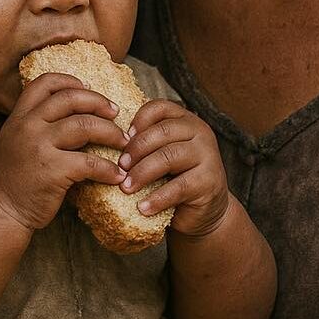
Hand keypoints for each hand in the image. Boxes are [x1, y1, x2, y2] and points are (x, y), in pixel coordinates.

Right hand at [0, 73, 128, 229]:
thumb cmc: (13, 179)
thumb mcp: (15, 141)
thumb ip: (37, 125)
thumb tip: (76, 113)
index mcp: (19, 117)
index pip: (45, 83)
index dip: (70, 81)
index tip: (88, 88)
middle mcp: (27, 126)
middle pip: (71, 99)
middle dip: (99, 103)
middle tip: (115, 113)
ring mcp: (39, 147)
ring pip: (85, 126)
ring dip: (111, 133)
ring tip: (123, 142)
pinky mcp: (52, 171)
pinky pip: (90, 163)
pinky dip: (109, 169)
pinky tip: (117, 175)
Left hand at [118, 101, 229, 237]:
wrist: (205, 211)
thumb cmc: (175, 179)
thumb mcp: (161, 156)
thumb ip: (145, 144)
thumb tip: (108, 141)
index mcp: (186, 121)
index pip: (159, 108)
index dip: (138, 121)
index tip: (122, 141)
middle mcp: (200, 132)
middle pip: (162, 131)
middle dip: (136, 149)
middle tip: (118, 168)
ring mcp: (208, 155)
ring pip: (169, 156)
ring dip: (142, 173)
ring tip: (126, 188)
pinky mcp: (209, 181)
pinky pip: (179, 187)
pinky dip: (157, 198)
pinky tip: (142, 208)